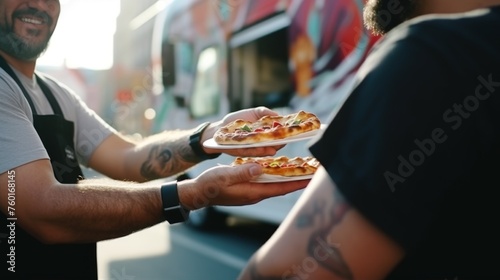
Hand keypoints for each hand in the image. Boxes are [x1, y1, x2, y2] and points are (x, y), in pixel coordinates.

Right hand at [178, 163, 308, 209]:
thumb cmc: (210, 185)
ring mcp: (253, 191)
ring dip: (290, 177)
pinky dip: (277, 175)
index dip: (299, 183)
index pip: (282, 188)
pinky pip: (268, 181)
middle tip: (315, 171)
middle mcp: (257, 193)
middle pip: (283, 186)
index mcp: (253, 192)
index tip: (314, 177)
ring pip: (276, 183)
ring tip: (304, 168)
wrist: (199, 193)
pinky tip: (281, 167)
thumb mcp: (224, 176)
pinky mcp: (249, 187)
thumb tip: (259, 167)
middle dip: (299, 179)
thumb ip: (242, 172)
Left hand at [202, 107, 284, 156]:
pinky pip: (251, 152)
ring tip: (276, 147)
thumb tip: (279, 116)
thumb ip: (266, 113)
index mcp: (265, 134)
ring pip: (264, 151)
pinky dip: (257, 151)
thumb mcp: (254, 112)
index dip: (287, 134)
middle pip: (274, 145)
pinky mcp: (242, 152)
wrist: (219, 128)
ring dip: (270, 149)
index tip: (295, 132)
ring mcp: (252, 149)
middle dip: (280, 143)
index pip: (279, 136)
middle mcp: (261, 144)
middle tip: (286, 140)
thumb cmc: (238, 120)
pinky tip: (263, 149)